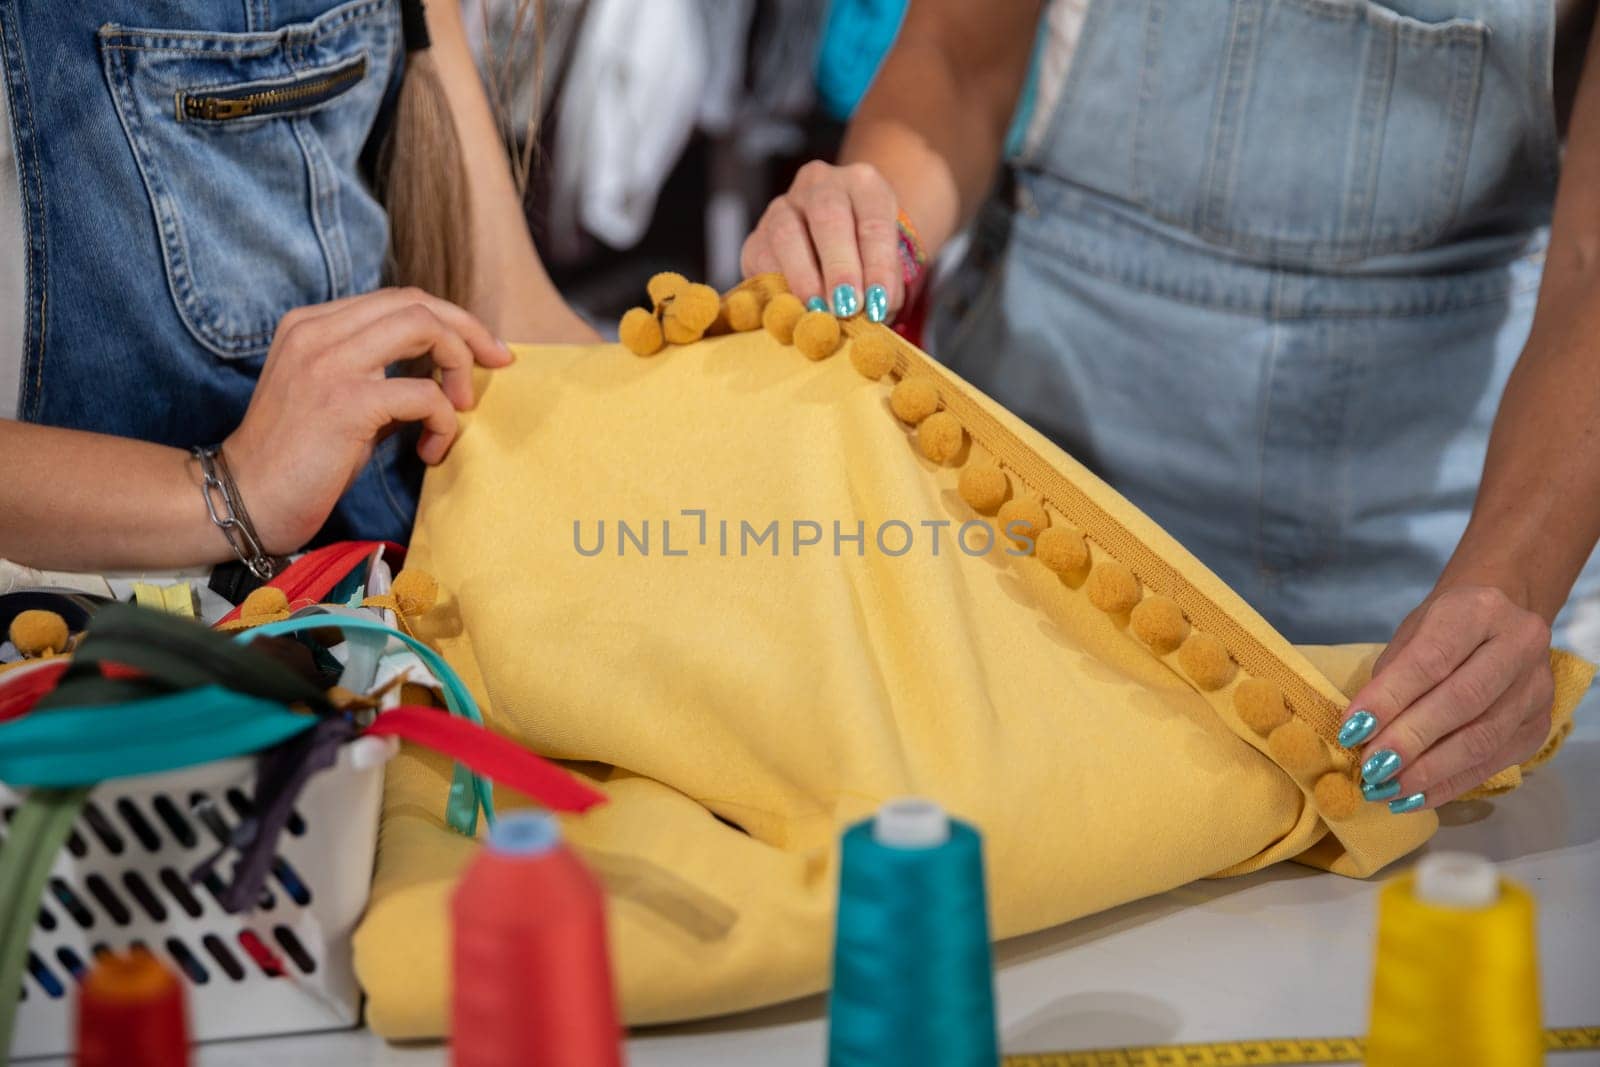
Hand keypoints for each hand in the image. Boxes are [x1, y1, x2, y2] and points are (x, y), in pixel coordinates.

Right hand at [224, 288, 511, 553]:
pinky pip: (423, 393)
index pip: (397, 298)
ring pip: (424, 328)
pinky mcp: (346, 402)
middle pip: (416, 302)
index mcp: (312, 323)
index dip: (450, 319)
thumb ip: (383, 376)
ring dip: (459, 367)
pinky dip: (443, 420)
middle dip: (468, 331)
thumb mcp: (342, 402)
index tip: (483, 350)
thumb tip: (444, 373)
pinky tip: (431, 450)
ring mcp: (329, 362)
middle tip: (497, 364)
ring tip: (458, 409)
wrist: (244, 500)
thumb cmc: (298, 460)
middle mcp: (317, 331)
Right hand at [740, 161, 903, 321]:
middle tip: (847, 306)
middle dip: (839, 267)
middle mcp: (821, 185)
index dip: (878, 266)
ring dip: (804, 277)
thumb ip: (885, 289)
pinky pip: (761, 258)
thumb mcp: (887, 269)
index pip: (874, 222)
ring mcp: (783, 206)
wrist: (834, 254)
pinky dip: (777, 288)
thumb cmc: (870, 263)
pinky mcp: (756, 237)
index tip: (879, 303)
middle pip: (828, 216)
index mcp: (864, 185)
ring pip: (787, 234)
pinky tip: (794, 310)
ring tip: (819, 311)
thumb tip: (871, 313)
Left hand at [1339, 586, 1554, 810]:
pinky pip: (1493, 762)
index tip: (1353, 730)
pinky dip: (1450, 784)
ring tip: (1387, 789)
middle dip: (1410, 741)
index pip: (1431, 659)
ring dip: (1429, 771)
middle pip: (1462, 702)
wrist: (1502, 617)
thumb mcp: (1412, 633)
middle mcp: (1520, 645)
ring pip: (1482, 738)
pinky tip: (1415, 797)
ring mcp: (1537, 688)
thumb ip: (1391, 675)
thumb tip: (1362, 732)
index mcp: (1479, 610)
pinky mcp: (1540, 725)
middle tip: (1371, 768)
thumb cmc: (1445, 627)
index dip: (1389, 698)